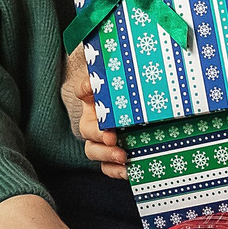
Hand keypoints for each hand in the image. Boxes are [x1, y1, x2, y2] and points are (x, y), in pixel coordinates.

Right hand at [62, 49, 126, 178]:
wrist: (144, 109)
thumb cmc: (136, 94)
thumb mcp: (130, 80)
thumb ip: (129, 71)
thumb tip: (132, 57)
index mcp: (96, 98)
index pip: (83, 89)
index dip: (86, 88)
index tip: (94, 89)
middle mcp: (95, 120)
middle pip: (87, 129)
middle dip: (98, 134)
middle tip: (112, 135)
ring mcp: (102, 140)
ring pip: (93, 151)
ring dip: (106, 154)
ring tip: (122, 155)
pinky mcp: (113, 155)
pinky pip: (107, 167)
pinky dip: (116, 171)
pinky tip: (129, 170)